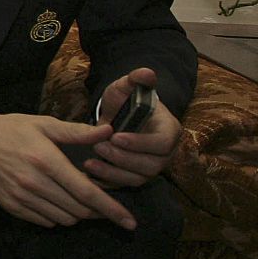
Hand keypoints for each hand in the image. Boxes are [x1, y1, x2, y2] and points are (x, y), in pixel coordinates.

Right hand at [0, 100, 137, 229]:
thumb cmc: (10, 129)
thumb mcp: (43, 124)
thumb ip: (77, 132)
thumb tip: (108, 132)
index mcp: (46, 161)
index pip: (87, 193)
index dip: (112, 210)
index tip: (130, 222)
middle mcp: (34, 183)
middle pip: (78, 210)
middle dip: (97, 212)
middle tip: (105, 205)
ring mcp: (21, 197)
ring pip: (64, 218)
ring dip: (78, 214)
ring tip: (80, 201)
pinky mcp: (11, 206)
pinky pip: (45, 221)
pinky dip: (58, 217)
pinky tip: (57, 202)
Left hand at [85, 68, 182, 187]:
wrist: (118, 116)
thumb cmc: (125, 101)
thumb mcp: (126, 87)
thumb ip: (135, 79)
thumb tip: (146, 72)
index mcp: (170, 131)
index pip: (162, 143)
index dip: (140, 143)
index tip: (115, 136)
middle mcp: (165, 153)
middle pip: (151, 165)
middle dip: (123, 159)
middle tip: (99, 147)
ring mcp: (151, 168)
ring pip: (138, 179)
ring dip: (113, 173)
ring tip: (89, 163)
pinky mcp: (135, 177)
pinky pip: (123, 186)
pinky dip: (106, 182)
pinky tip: (87, 175)